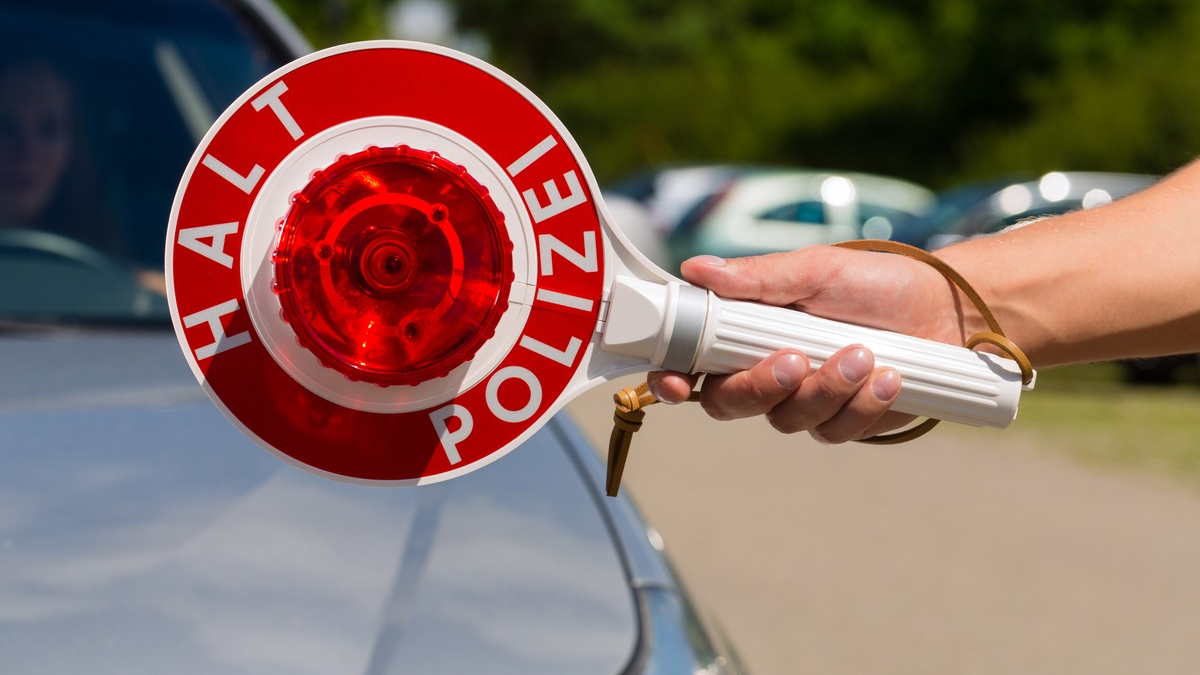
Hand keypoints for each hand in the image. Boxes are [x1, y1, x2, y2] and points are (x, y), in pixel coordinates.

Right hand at [647, 246, 965, 442]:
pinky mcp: (843, 421)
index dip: (674, 380)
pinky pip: (834, 430)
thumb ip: (757, 277)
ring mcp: (804, 401)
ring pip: (786, 420)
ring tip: (864, 353)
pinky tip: (888, 377)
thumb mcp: (815, 269)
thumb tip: (696, 269)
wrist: (947, 309)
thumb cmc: (876, 282)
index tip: (679, 382)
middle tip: (796, 360)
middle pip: (729, 404)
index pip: (692, 364)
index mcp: (745, 332)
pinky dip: (861, 405)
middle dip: (761, 386)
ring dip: (826, 388)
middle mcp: (766, 371)